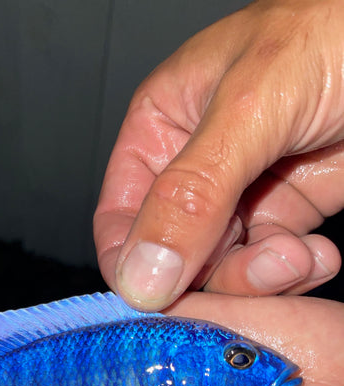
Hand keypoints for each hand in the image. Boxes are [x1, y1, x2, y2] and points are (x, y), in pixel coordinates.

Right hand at [95, 0, 342, 310]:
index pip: (121, 218)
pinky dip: (294, 272)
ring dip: (261, 276)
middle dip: (216, 273)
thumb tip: (141, 271)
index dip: (133, 264)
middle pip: (174, 256)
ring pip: (222, 270)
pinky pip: (268, 266)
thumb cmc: (336, 31)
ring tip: (300, 254)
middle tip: (263, 262)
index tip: (162, 295)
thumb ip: (192, 192)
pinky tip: (318, 253)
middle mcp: (194, 169)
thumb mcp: (251, 109)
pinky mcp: (286, 213)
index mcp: (162, 128)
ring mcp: (240, 195)